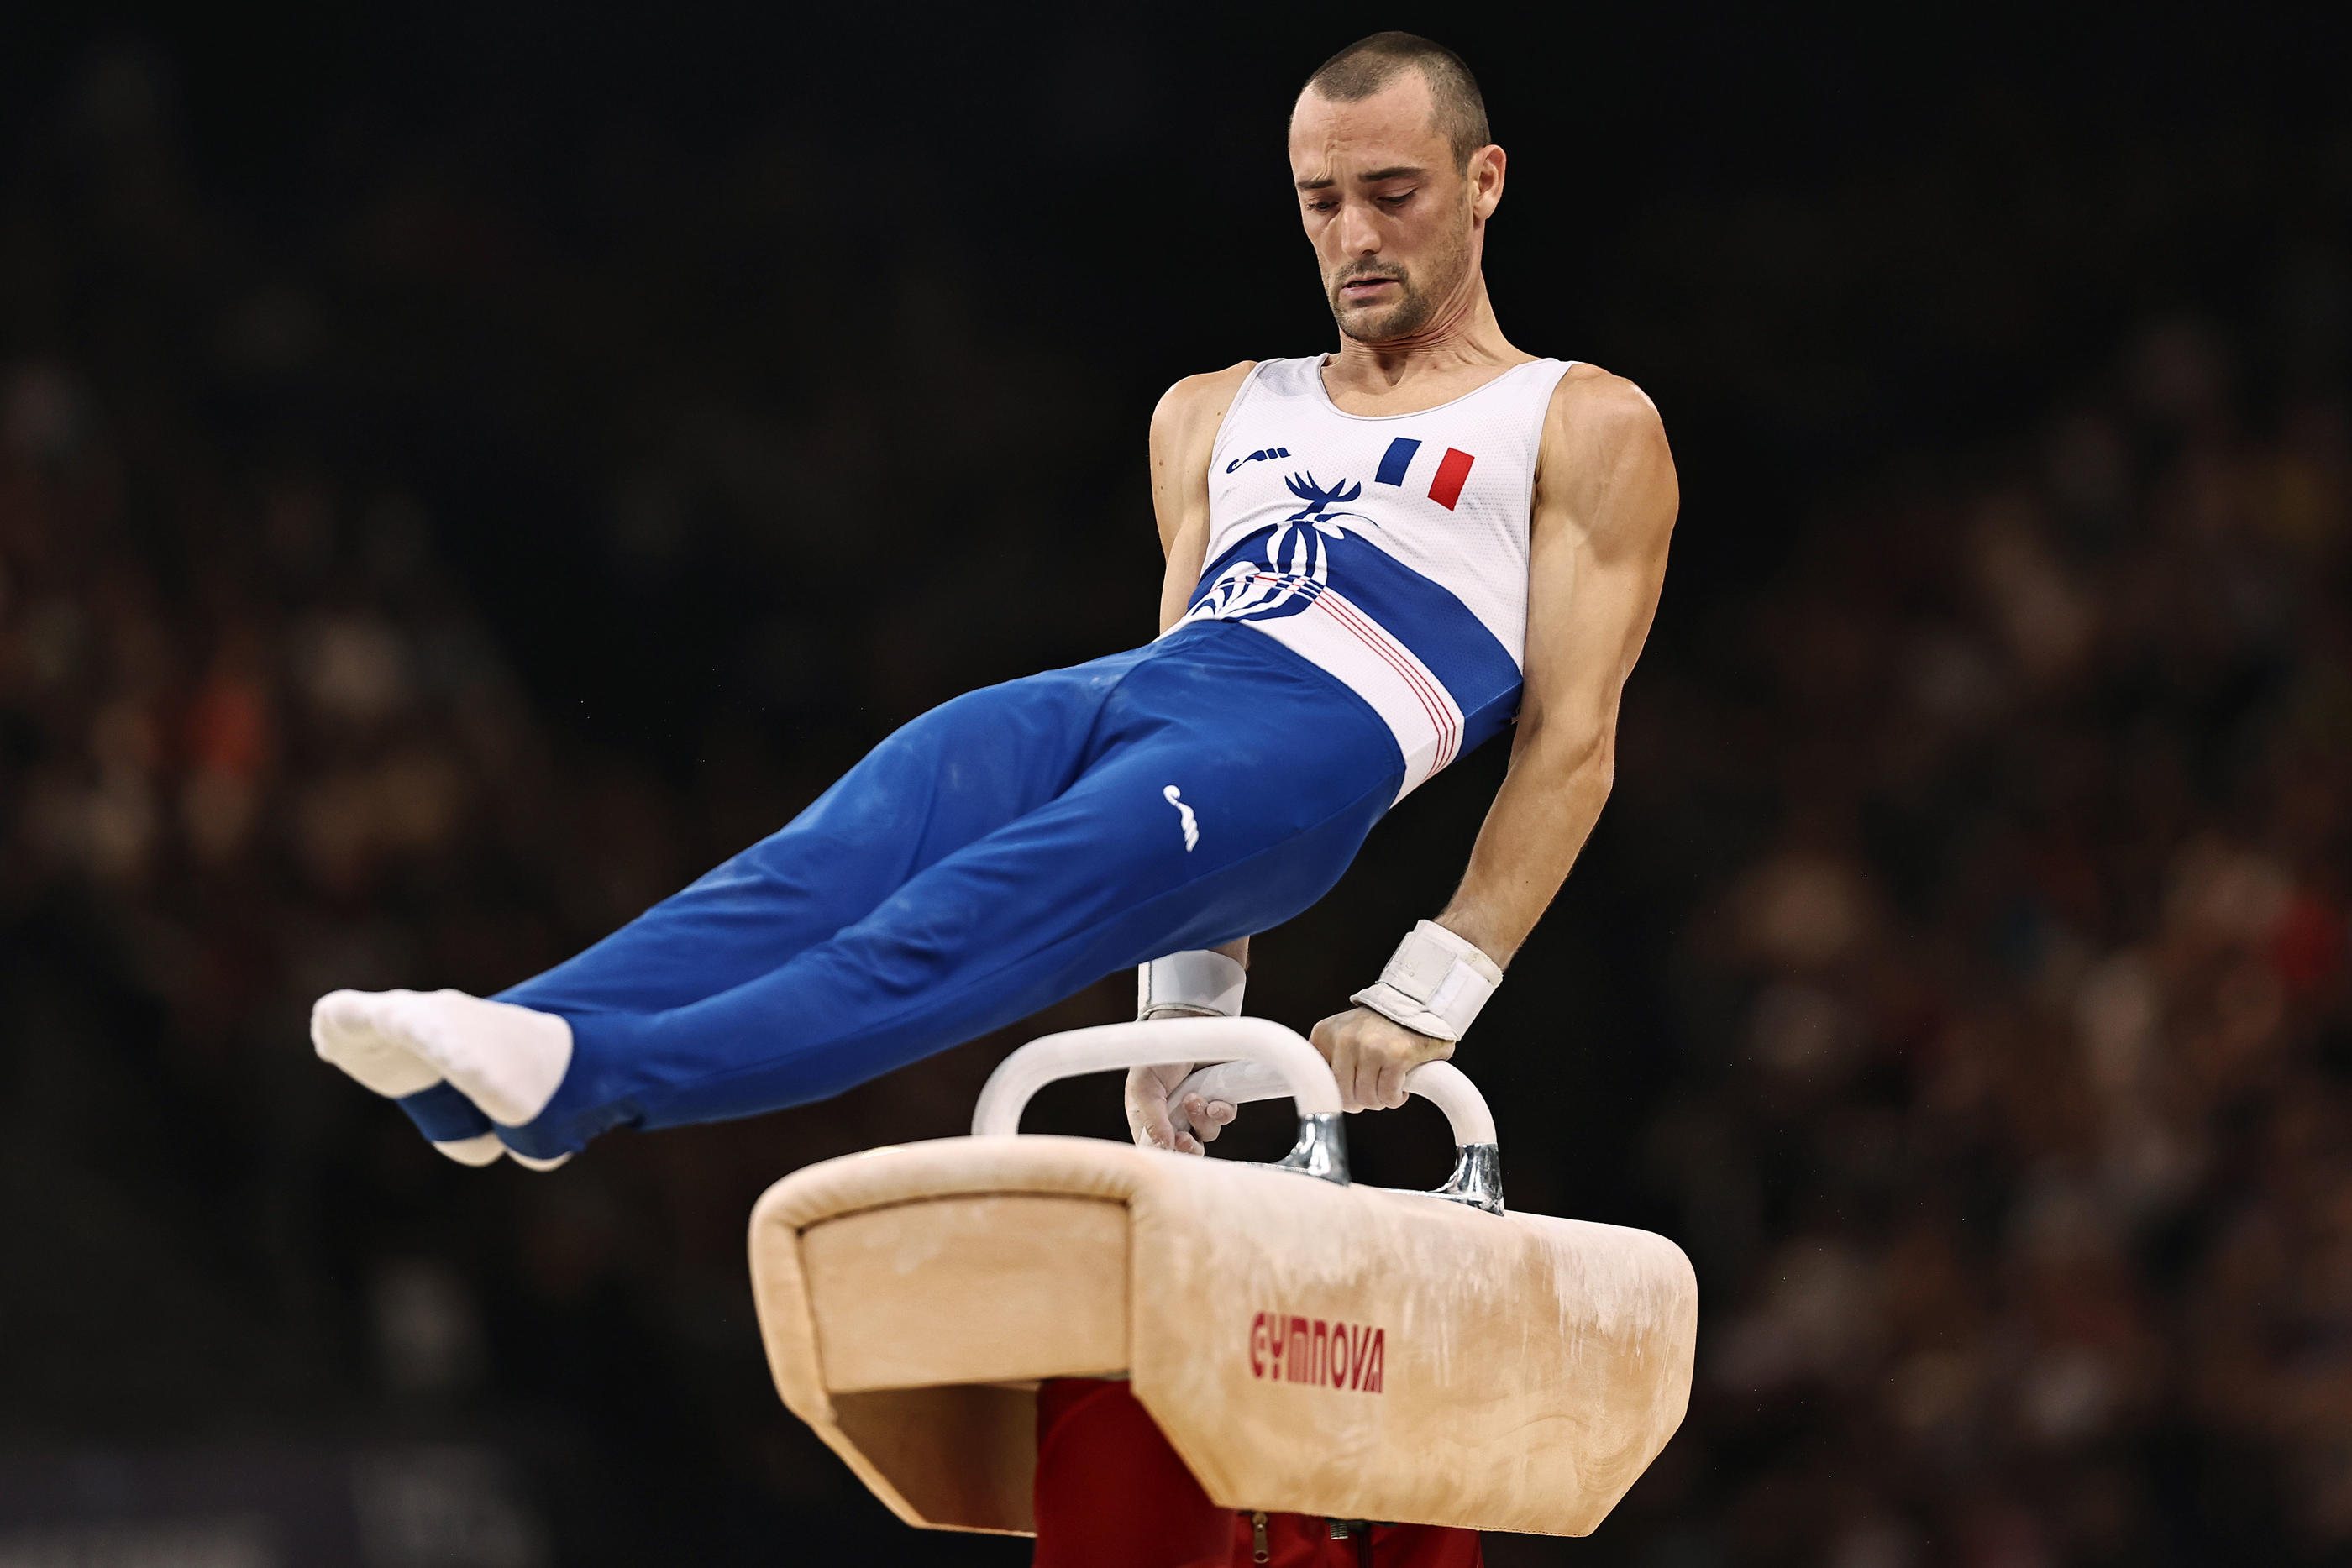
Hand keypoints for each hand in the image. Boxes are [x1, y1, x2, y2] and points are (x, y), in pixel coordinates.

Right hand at [1124, 1062, 1237, 1155]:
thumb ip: (1152, 1119)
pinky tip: (1214, 1102)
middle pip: (1187, 1151)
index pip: (1157, 1151)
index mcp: (1150, 1121)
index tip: (1171, 1148)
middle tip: (1185, 1139)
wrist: (1184, 1025)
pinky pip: (1226, 1117)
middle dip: (1189, 1149)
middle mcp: (1175, 1120)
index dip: (1167, 1156)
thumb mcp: (1143, 1088)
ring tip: (1193, 1098)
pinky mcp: (1219, 1099)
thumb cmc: (1155, 1056)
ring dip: (1201, 1121)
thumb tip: (1165, 1146)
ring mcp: (1199, 1111)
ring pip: (1208, 1134)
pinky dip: (1222, 1112)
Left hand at [1309, 1007, 1453, 1111]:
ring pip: (1367, 1099)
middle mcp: (1344, 1039)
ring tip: (1386, 1087)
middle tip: (1372, 1091)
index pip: (1318, 1082)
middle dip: (1360, 1101)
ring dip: (1380, 1100)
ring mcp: (1370, 1047)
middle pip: (1344, 1096)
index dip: (1337, 1095)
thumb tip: (1318, 1098)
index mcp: (1325, 1034)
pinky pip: (1388, 1096)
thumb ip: (1328, 1059)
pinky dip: (1395, 1099)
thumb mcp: (1342, 1035)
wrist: (1416, 1006)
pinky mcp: (1395, 1056)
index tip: (1348, 1095)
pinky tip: (1399, 1088)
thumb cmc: (1379, 1028)